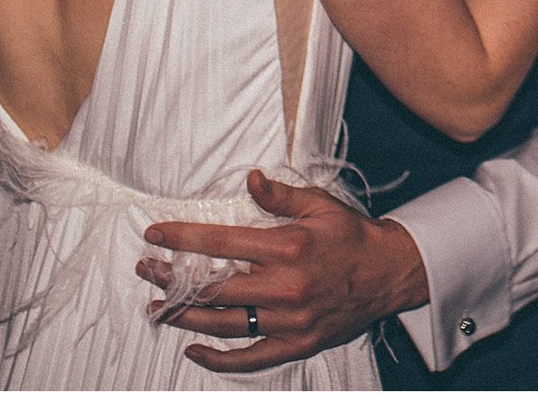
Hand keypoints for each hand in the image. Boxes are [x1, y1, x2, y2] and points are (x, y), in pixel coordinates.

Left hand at [138, 169, 428, 374]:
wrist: (391, 273)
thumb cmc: (352, 236)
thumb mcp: (321, 206)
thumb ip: (281, 196)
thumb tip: (250, 180)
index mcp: (288, 247)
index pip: (221, 242)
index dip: (182, 238)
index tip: (155, 235)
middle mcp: (285, 286)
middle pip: (213, 286)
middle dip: (172, 278)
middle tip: (147, 270)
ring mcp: (290, 321)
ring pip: (224, 323)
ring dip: (185, 316)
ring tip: (158, 309)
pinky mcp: (297, 343)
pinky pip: (250, 357)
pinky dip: (218, 358)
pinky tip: (195, 349)